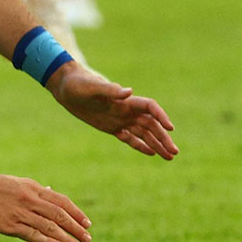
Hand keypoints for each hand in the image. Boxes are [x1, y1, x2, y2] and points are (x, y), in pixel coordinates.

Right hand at [0, 171, 91, 241]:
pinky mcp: (8, 225)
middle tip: (88, 239)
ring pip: (50, 226)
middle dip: (76, 228)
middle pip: (60, 215)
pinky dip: (49, 241)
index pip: (61, 201)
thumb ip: (33, 190)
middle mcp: (29, 199)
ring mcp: (19, 212)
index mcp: (31, 187)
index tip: (87, 224)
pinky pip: (33, 234)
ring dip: (68, 238)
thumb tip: (50, 191)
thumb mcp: (14, 183)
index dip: (76, 213)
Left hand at [51, 64, 177, 159]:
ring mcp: (120, 119)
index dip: (161, 116)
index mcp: (125, 100)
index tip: (170, 128)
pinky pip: (129, 138)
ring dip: (157, 144)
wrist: (66, 88)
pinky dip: (140, 146)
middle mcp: (126, 110)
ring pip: (143, 134)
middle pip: (151, 125)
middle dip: (163, 138)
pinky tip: (152, 154)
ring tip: (169, 157)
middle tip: (175, 152)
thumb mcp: (92, 87)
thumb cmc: (78, 84)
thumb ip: (110, 90)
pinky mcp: (111, 127)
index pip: (150, 108)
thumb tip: (129, 91)